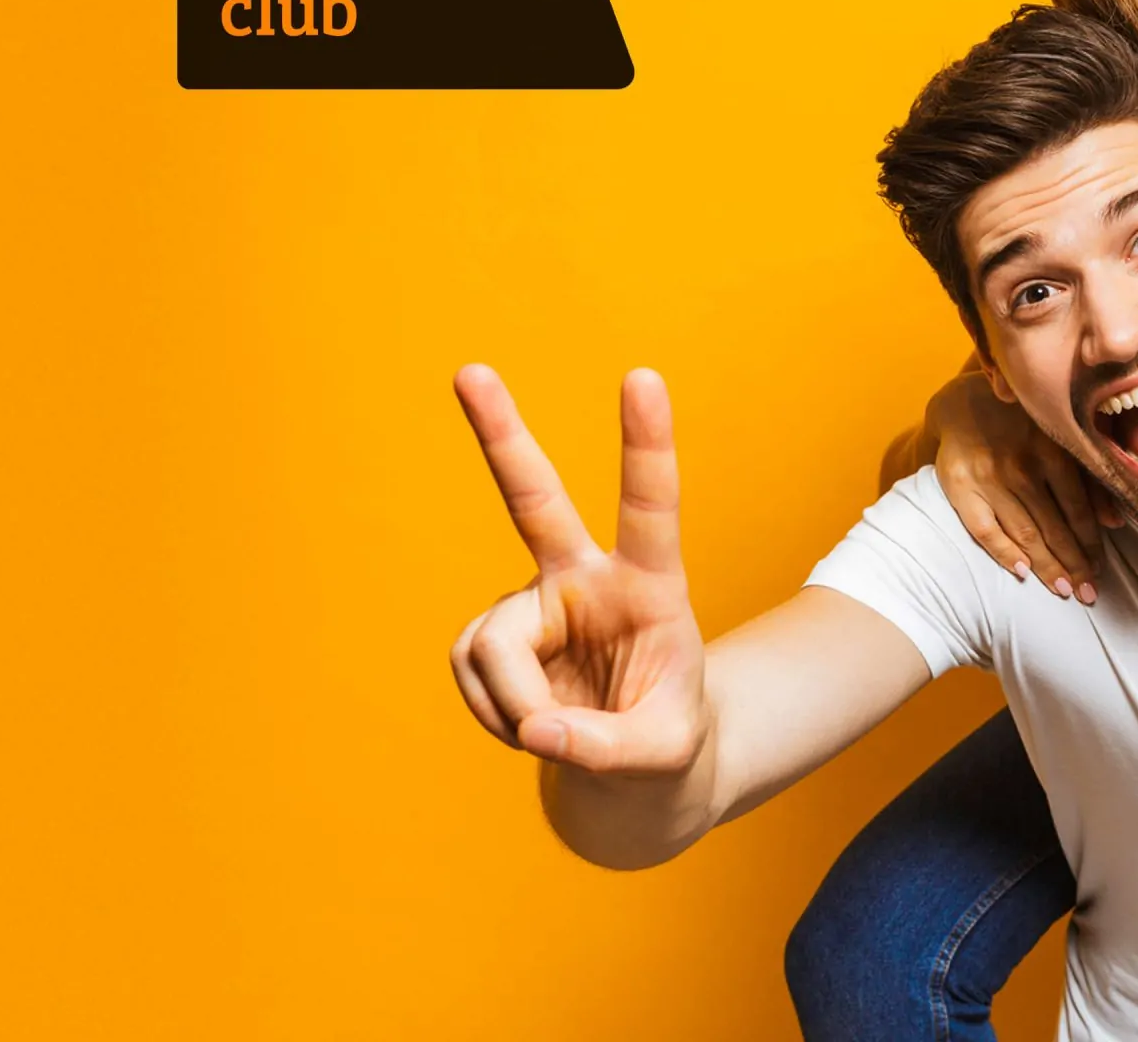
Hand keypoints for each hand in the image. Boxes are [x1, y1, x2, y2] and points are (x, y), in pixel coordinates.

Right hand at [447, 364, 709, 773]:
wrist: (636, 766)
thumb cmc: (667, 740)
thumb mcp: (667, 754)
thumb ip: (609, 747)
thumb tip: (537, 726)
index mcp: (651, 585)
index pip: (652, 505)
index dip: (646, 444)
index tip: (642, 377)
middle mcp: (586, 578)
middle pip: (535, 499)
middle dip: (500, 436)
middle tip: (469, 372)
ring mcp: (533, 602)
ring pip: (491, 646)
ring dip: (510, 703)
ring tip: (549, 731)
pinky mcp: (495, 633)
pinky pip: (471, 672)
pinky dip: (494, 713)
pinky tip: (527, 725)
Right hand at [925, 369, 1112, 603]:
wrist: (962, 401)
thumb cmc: (1020, 424)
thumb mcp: (1058, 439)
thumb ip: (1088, 477)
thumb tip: (1116, 522)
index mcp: (1051, 449)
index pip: (1077, 508)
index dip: (1091, 543)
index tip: (1101, 570)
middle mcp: (1021, 465)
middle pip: (1053, 526)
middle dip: (1074, 564)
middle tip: (1089, 593)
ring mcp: (988, 477)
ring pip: (1024, 532)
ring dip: (1047, 565)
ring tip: (1064, 589)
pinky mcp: (959, 486)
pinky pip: (983, 528)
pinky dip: (1003, 552)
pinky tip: (1022, 571)